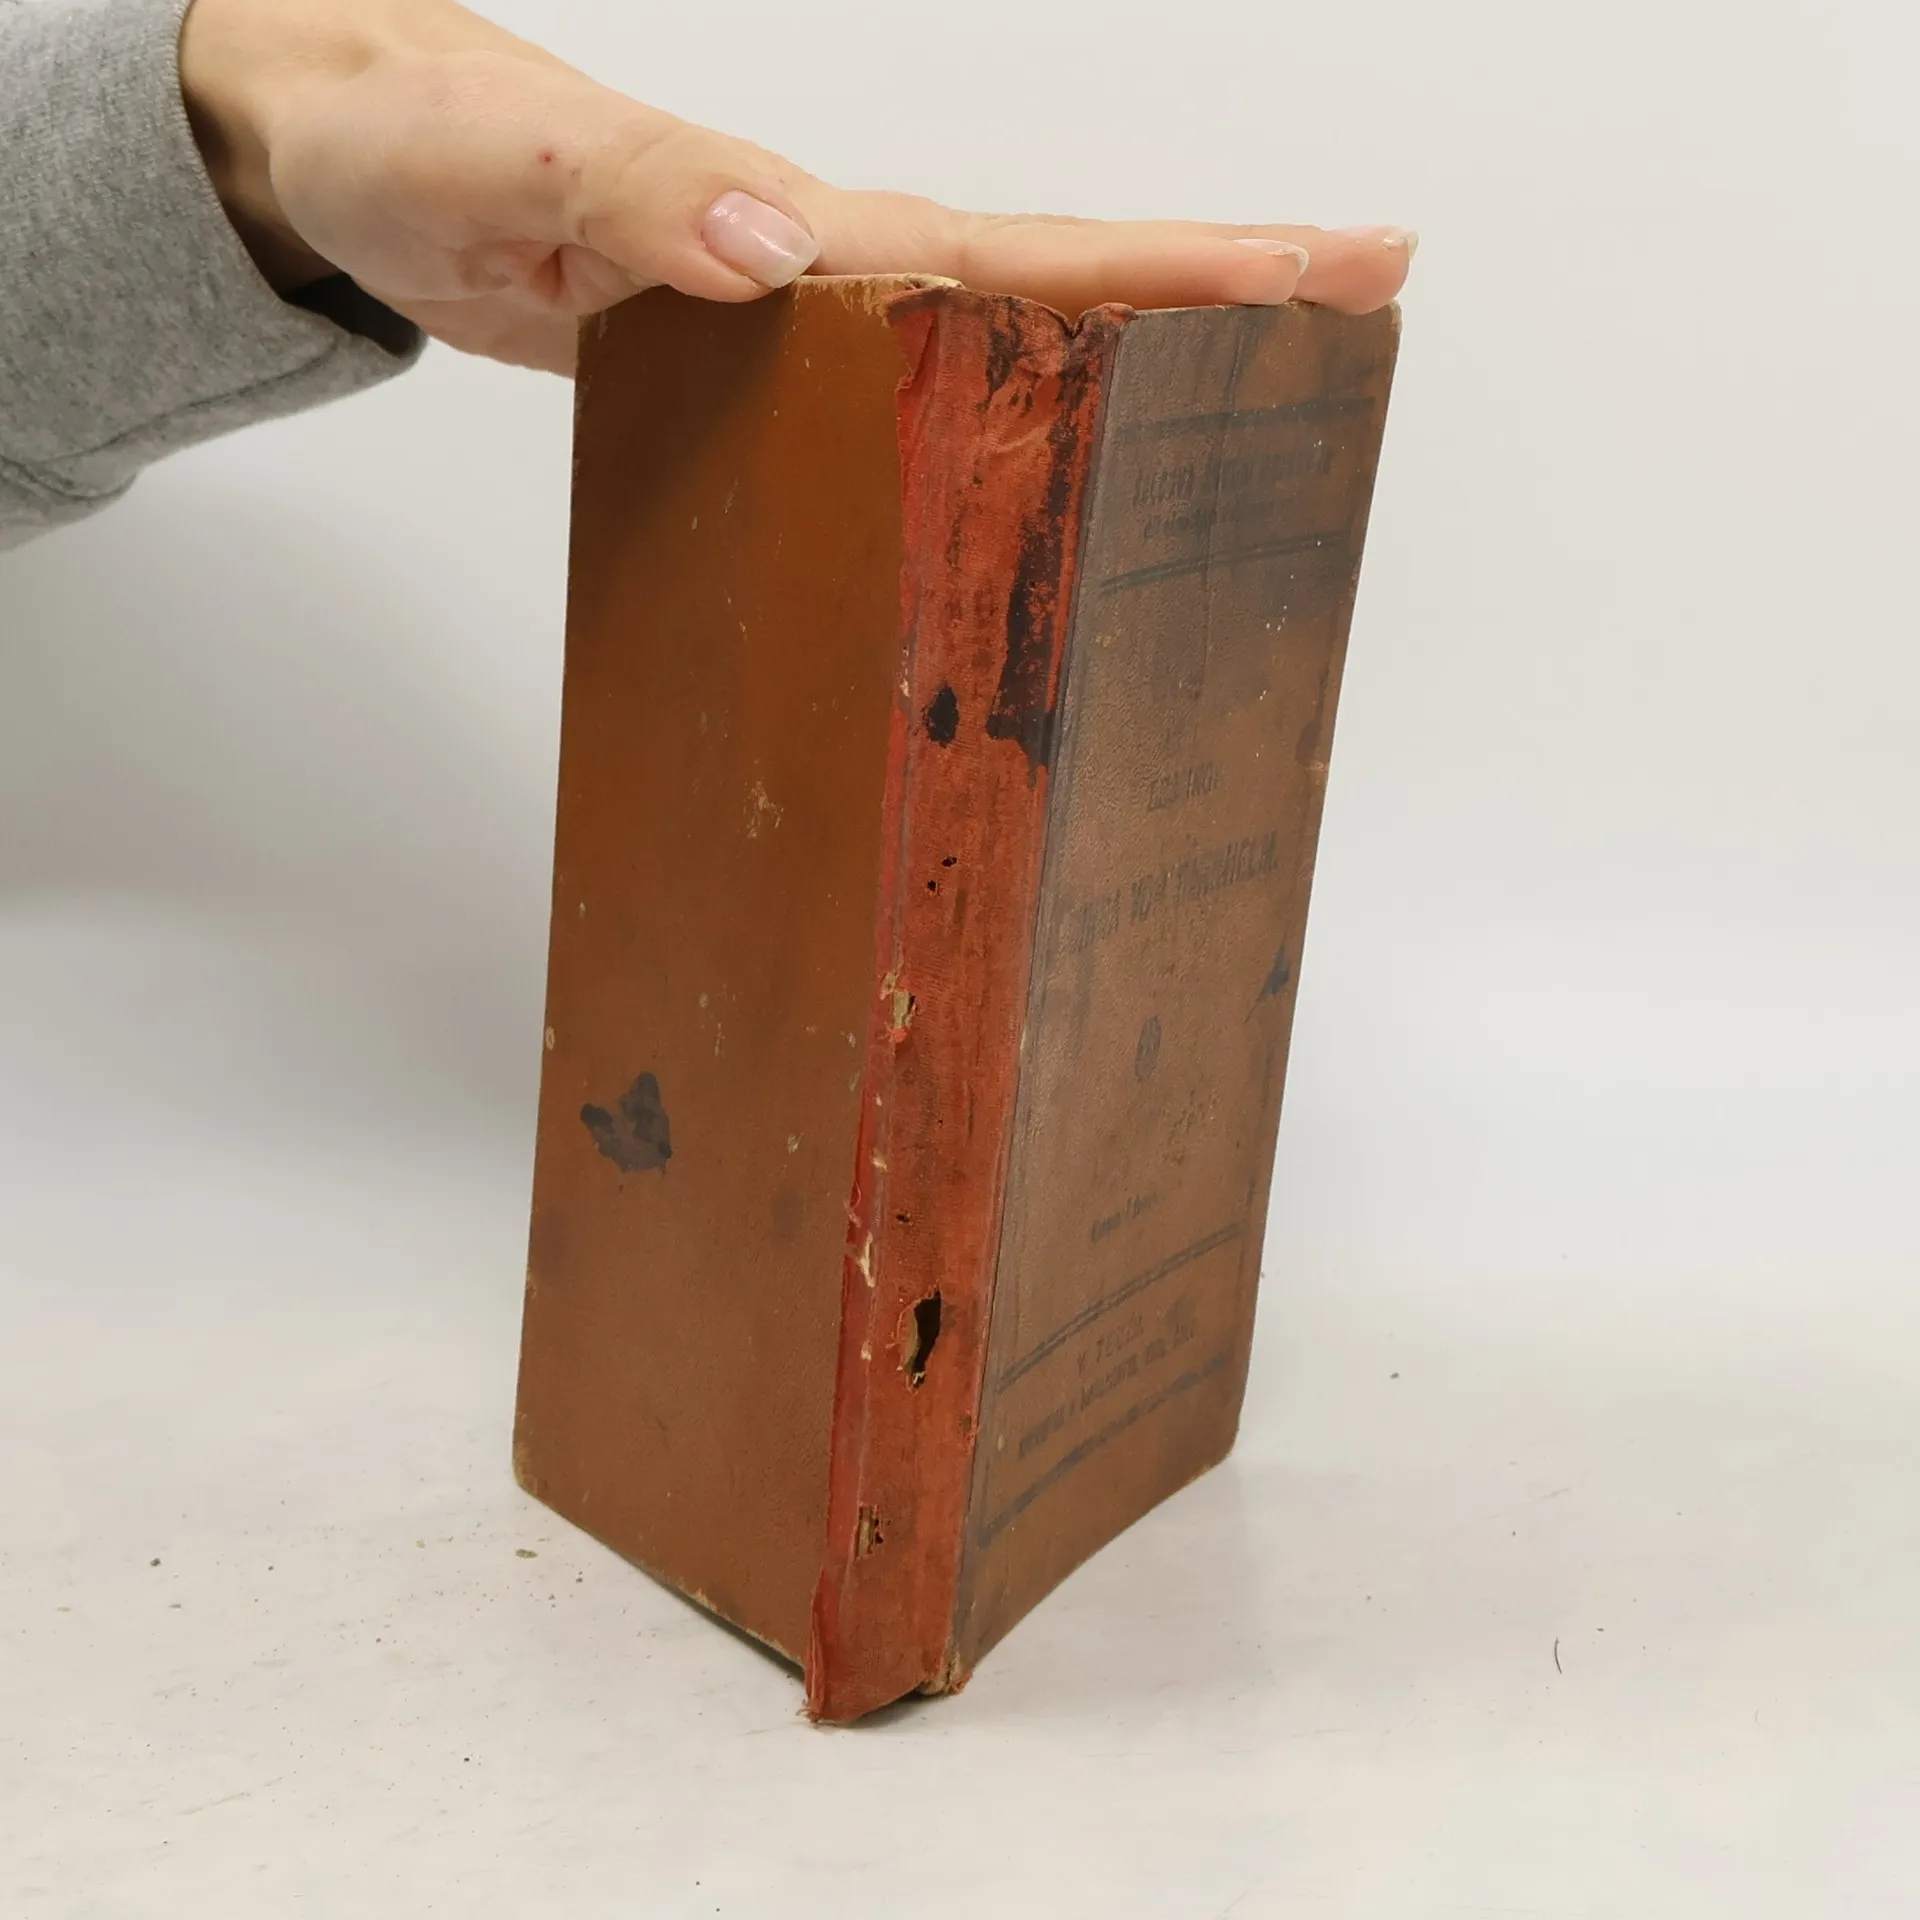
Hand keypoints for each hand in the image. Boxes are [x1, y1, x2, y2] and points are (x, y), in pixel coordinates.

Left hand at [180, 0, 1415, 375]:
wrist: (349, 167)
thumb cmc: (417, 144)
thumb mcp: (509, 158)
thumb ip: (641, 190)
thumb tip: (785, 252)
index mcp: (806, 225)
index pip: (1027, 247)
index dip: (1181, 264)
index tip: (1328, 263)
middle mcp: (830, 275)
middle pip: (1054, 293)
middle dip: (1215, 303)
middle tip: (1365, 304)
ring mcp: (803, 332)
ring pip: (993, 354)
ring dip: (1126, 374)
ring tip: (1251, 408)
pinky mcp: (759, 378)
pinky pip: (901, 407)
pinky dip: (988, 434)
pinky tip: (1031, 480)